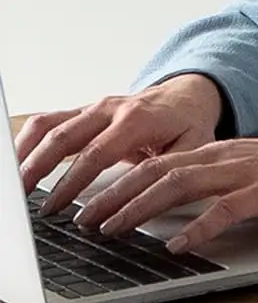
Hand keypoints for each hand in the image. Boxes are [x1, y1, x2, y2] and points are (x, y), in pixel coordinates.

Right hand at [16, 75, 224, 212]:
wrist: (188, 95)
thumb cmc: (190, 124)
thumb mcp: (194, 149)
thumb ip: (170, 171)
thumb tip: (144, 199)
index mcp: (137, 120)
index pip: (96, 154)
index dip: (72, 182)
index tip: (56, 207)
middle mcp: (111, 109)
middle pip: (63, 137)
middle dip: (38, 168)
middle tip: (22, 199)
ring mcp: (94, 107)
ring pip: (49, 126)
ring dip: (26, 153)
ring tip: (14, 184)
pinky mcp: (83, 110)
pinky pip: (48, 121)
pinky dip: (28, 140)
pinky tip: (18, 161)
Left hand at [71, 125, 257, 253]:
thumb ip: (230, 186)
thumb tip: (195, 210)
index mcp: (228, 153)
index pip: (163, 162)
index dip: (124, 180)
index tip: (93, 200)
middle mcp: (232, 156)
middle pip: (160, 170)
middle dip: (116, 193)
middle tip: (83, 218)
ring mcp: (250, 171)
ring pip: (181, 184)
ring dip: (139, 207)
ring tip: (110, 229)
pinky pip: (226, 209)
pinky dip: (196, 227)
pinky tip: (175, 244)